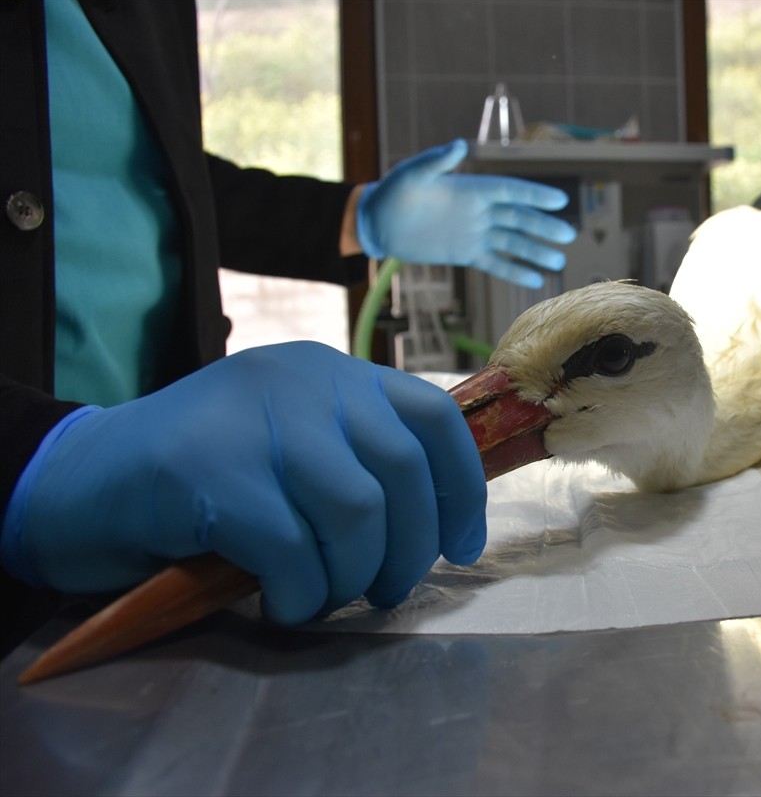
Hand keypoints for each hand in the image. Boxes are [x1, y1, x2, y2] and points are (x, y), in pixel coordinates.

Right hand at [0, 342, 486, 624]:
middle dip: (408, 549)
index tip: (460, 547)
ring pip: (357, 513)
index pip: (435, 416)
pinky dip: (301, 594)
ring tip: (324, 596)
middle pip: (403, 473)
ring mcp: (255, 421)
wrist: (83, 481)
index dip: (461, 489)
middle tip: (384, 589)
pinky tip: (281, 602)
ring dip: (353, 576)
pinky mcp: (211, 472)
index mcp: (332, 374)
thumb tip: (435, 523)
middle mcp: (302, 382)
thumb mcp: (292, 444)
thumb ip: (354, 459)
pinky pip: (294, 551)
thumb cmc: (202, 475)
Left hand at [355, 139, 576, 287]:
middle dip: (543, 227)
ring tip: (559, 262)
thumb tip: (458, 146)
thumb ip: (436, 161)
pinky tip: (535, 280)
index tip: (559, 200)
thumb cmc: (394, 192)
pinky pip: (495, 264)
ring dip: (535, 252)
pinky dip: (514, 272)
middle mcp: (480, 211)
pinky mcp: (466, 253)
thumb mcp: (413, 174)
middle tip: (568, 235)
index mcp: (472, 189)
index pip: (511, 191)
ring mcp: (475, 233)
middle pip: (519, 219)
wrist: (380, 222)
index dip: (535, 195)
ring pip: (512, 244)